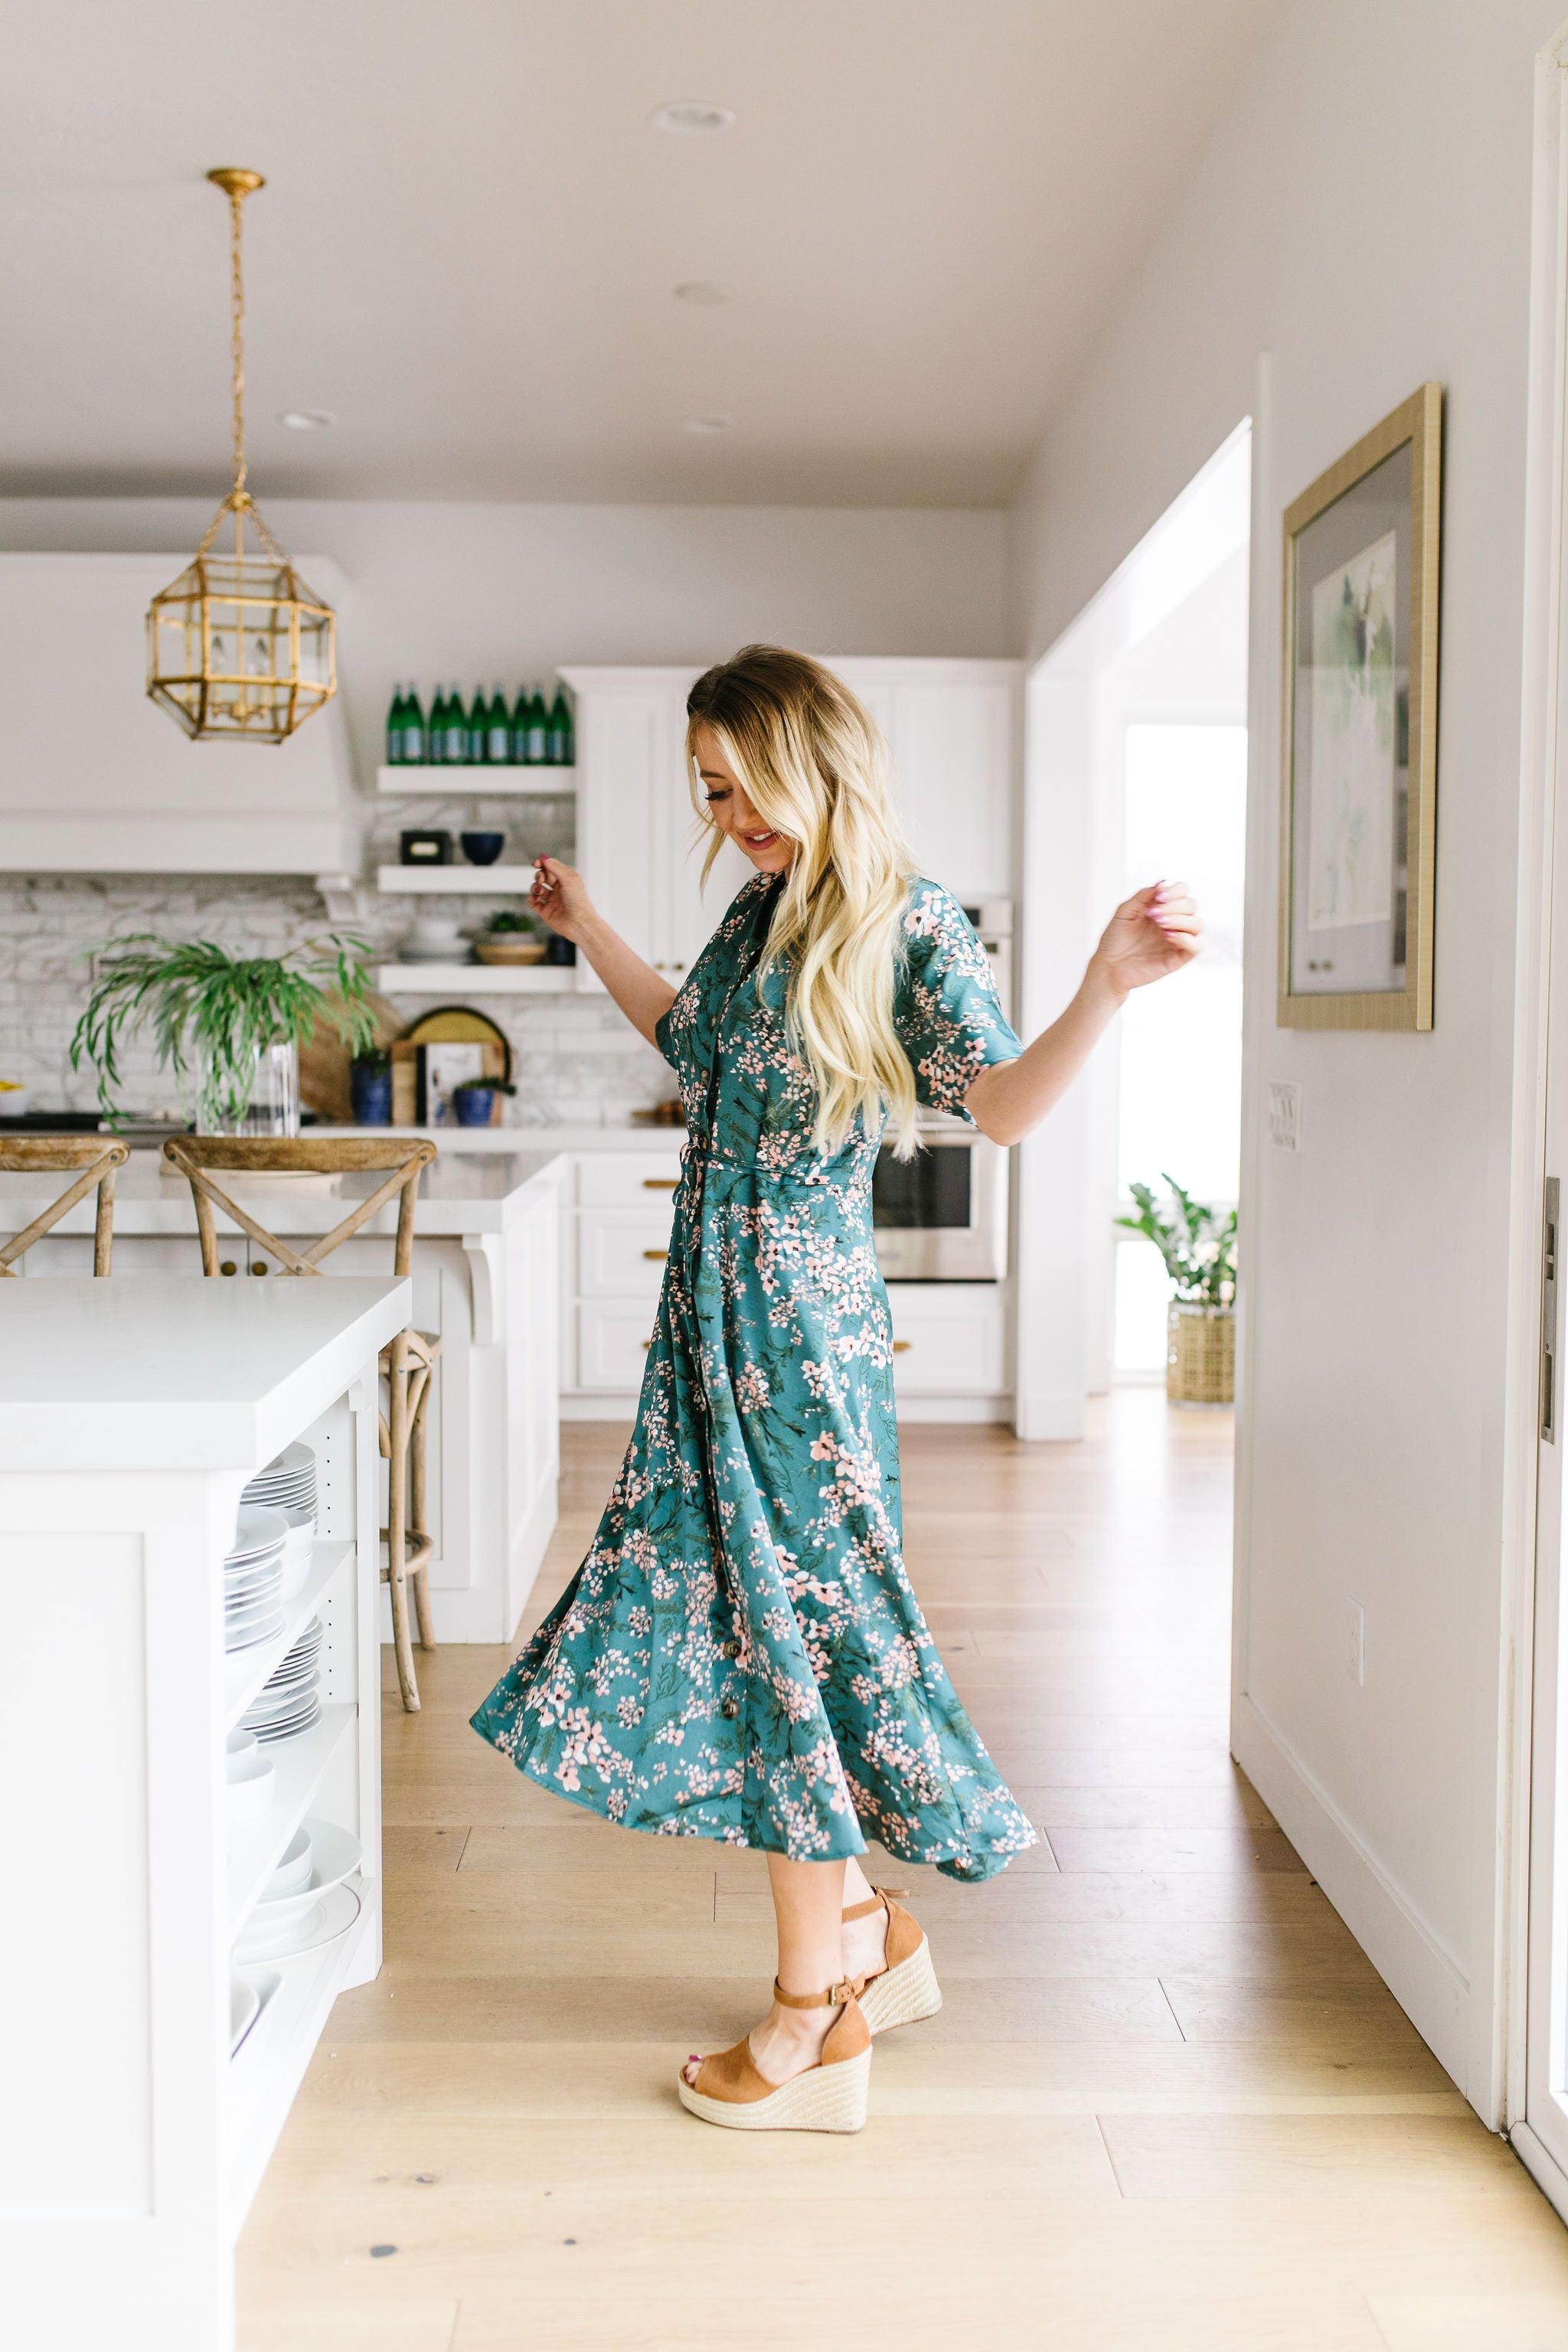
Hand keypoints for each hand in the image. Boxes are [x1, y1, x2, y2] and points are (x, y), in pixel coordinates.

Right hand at [530, 855, 593, 941]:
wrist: (579, 923)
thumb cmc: (579, 901)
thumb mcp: (568, 878)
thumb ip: (555, 867)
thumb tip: (545, 858)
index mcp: (567, 880)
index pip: (552, 868)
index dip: (543, 864)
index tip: (536, 863)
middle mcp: (560, 890)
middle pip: (543, 877)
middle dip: (539, 876)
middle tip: (541, 879)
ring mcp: (552, 901)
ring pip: (537, 889)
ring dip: (535, 887)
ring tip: (539, 891)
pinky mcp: (546, 912)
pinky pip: (534, 903)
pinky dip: (531, 899)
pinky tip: (535, 899)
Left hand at [1090, 881, 1200, 998]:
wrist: (1108, 966)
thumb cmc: (1115, 939)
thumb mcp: (1125, 912)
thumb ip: (1143, 895)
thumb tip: (1164, 882)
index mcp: (1163, 908)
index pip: (1182, 891)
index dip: (1175, 890)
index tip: (1158, 897)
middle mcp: (1174, 922)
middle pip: (1191, 905)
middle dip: (1174, 905)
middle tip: (1153, 914)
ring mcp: (1178, 940)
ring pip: (1197, 924)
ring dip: (1180, 919)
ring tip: (1159, 923)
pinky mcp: (1179, 958)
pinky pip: (1196, 946)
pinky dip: (1185, 938)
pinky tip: (1168, 936)